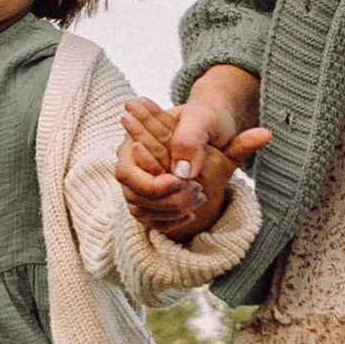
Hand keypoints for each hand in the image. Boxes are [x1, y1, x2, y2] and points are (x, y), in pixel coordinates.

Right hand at [116, 85, 270, 240]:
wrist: (216, 130)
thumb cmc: (207, 122)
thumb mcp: (202, 121)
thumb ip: (189, 140)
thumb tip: (181, 172)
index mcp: (133, 140)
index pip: (128, 173)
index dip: (155, 184)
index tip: (186, 181)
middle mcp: (131, 164)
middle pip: (133, 195)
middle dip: (167, 200)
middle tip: (198, 190)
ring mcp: (138, 184)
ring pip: (141, 211)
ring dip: (172, 210)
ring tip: (200, 196)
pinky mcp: (150, 199)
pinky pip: (151, 221)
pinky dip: (172, 222)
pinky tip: (192, 213)